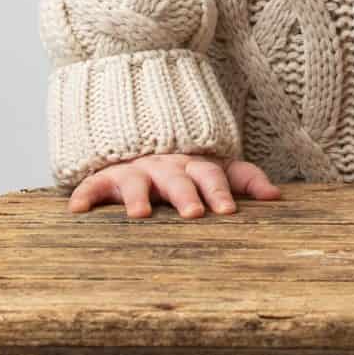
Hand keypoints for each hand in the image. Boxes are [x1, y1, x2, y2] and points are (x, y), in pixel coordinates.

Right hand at [67, 151, 284, 218]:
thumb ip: (245, 179)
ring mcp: (134, 170)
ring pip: (136, 180)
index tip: (228, 213)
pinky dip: (84, 195)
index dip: (220, 191)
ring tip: (139, 215)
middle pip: (177, 179)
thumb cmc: (185, 170)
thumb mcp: (216, 169)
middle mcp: (166, 167)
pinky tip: (76, 210)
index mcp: (194, 166)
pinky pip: (92, 185)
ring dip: (137, 196)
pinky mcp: (105, 178)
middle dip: (185, 195)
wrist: (138, 139)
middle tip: (193, 215)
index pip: (211, 175)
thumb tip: (277, 197)